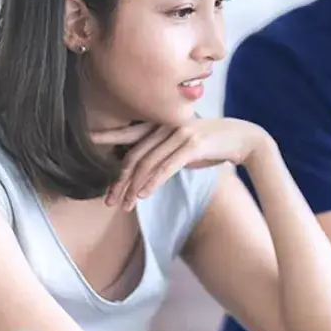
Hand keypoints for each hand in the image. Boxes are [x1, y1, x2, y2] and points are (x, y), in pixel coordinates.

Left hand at [90, 117, 269, 210]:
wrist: (245, 138)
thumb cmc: (213, 145)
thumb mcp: (183, 147)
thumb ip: (163, 152)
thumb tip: (143, 170)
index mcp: (161, 124)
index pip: (127, 134)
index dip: (105, 139)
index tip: (85, 143)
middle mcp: (167, 125)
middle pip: (134, 155)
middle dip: (119, 181)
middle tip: (109, 201)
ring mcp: (180, 133)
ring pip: (148, 163)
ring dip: (133, 188)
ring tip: (124, 206)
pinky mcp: (193, 144)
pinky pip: (167, 166)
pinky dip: (153, 182)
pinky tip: (143, 195)